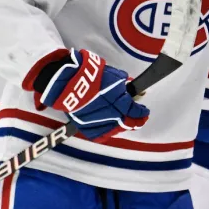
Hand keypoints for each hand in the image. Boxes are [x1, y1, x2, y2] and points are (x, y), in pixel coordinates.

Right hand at [26, 48, 148, 140]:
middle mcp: (105, 110)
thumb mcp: (111, 74)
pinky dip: (107, 132)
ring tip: (125, 123)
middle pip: (125, 122)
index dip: (141, 113)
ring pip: (113, 129)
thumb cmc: (88, 73)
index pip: (133, 110)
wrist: (64, 79)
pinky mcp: (83, 125)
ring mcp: (94, 119)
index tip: (144, 112)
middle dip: (134, 121)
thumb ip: (123, 83)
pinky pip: (98, 134)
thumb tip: (134, 89)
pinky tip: (111, 129)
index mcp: (114, 96)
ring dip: (121, 127)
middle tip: (138, 120)